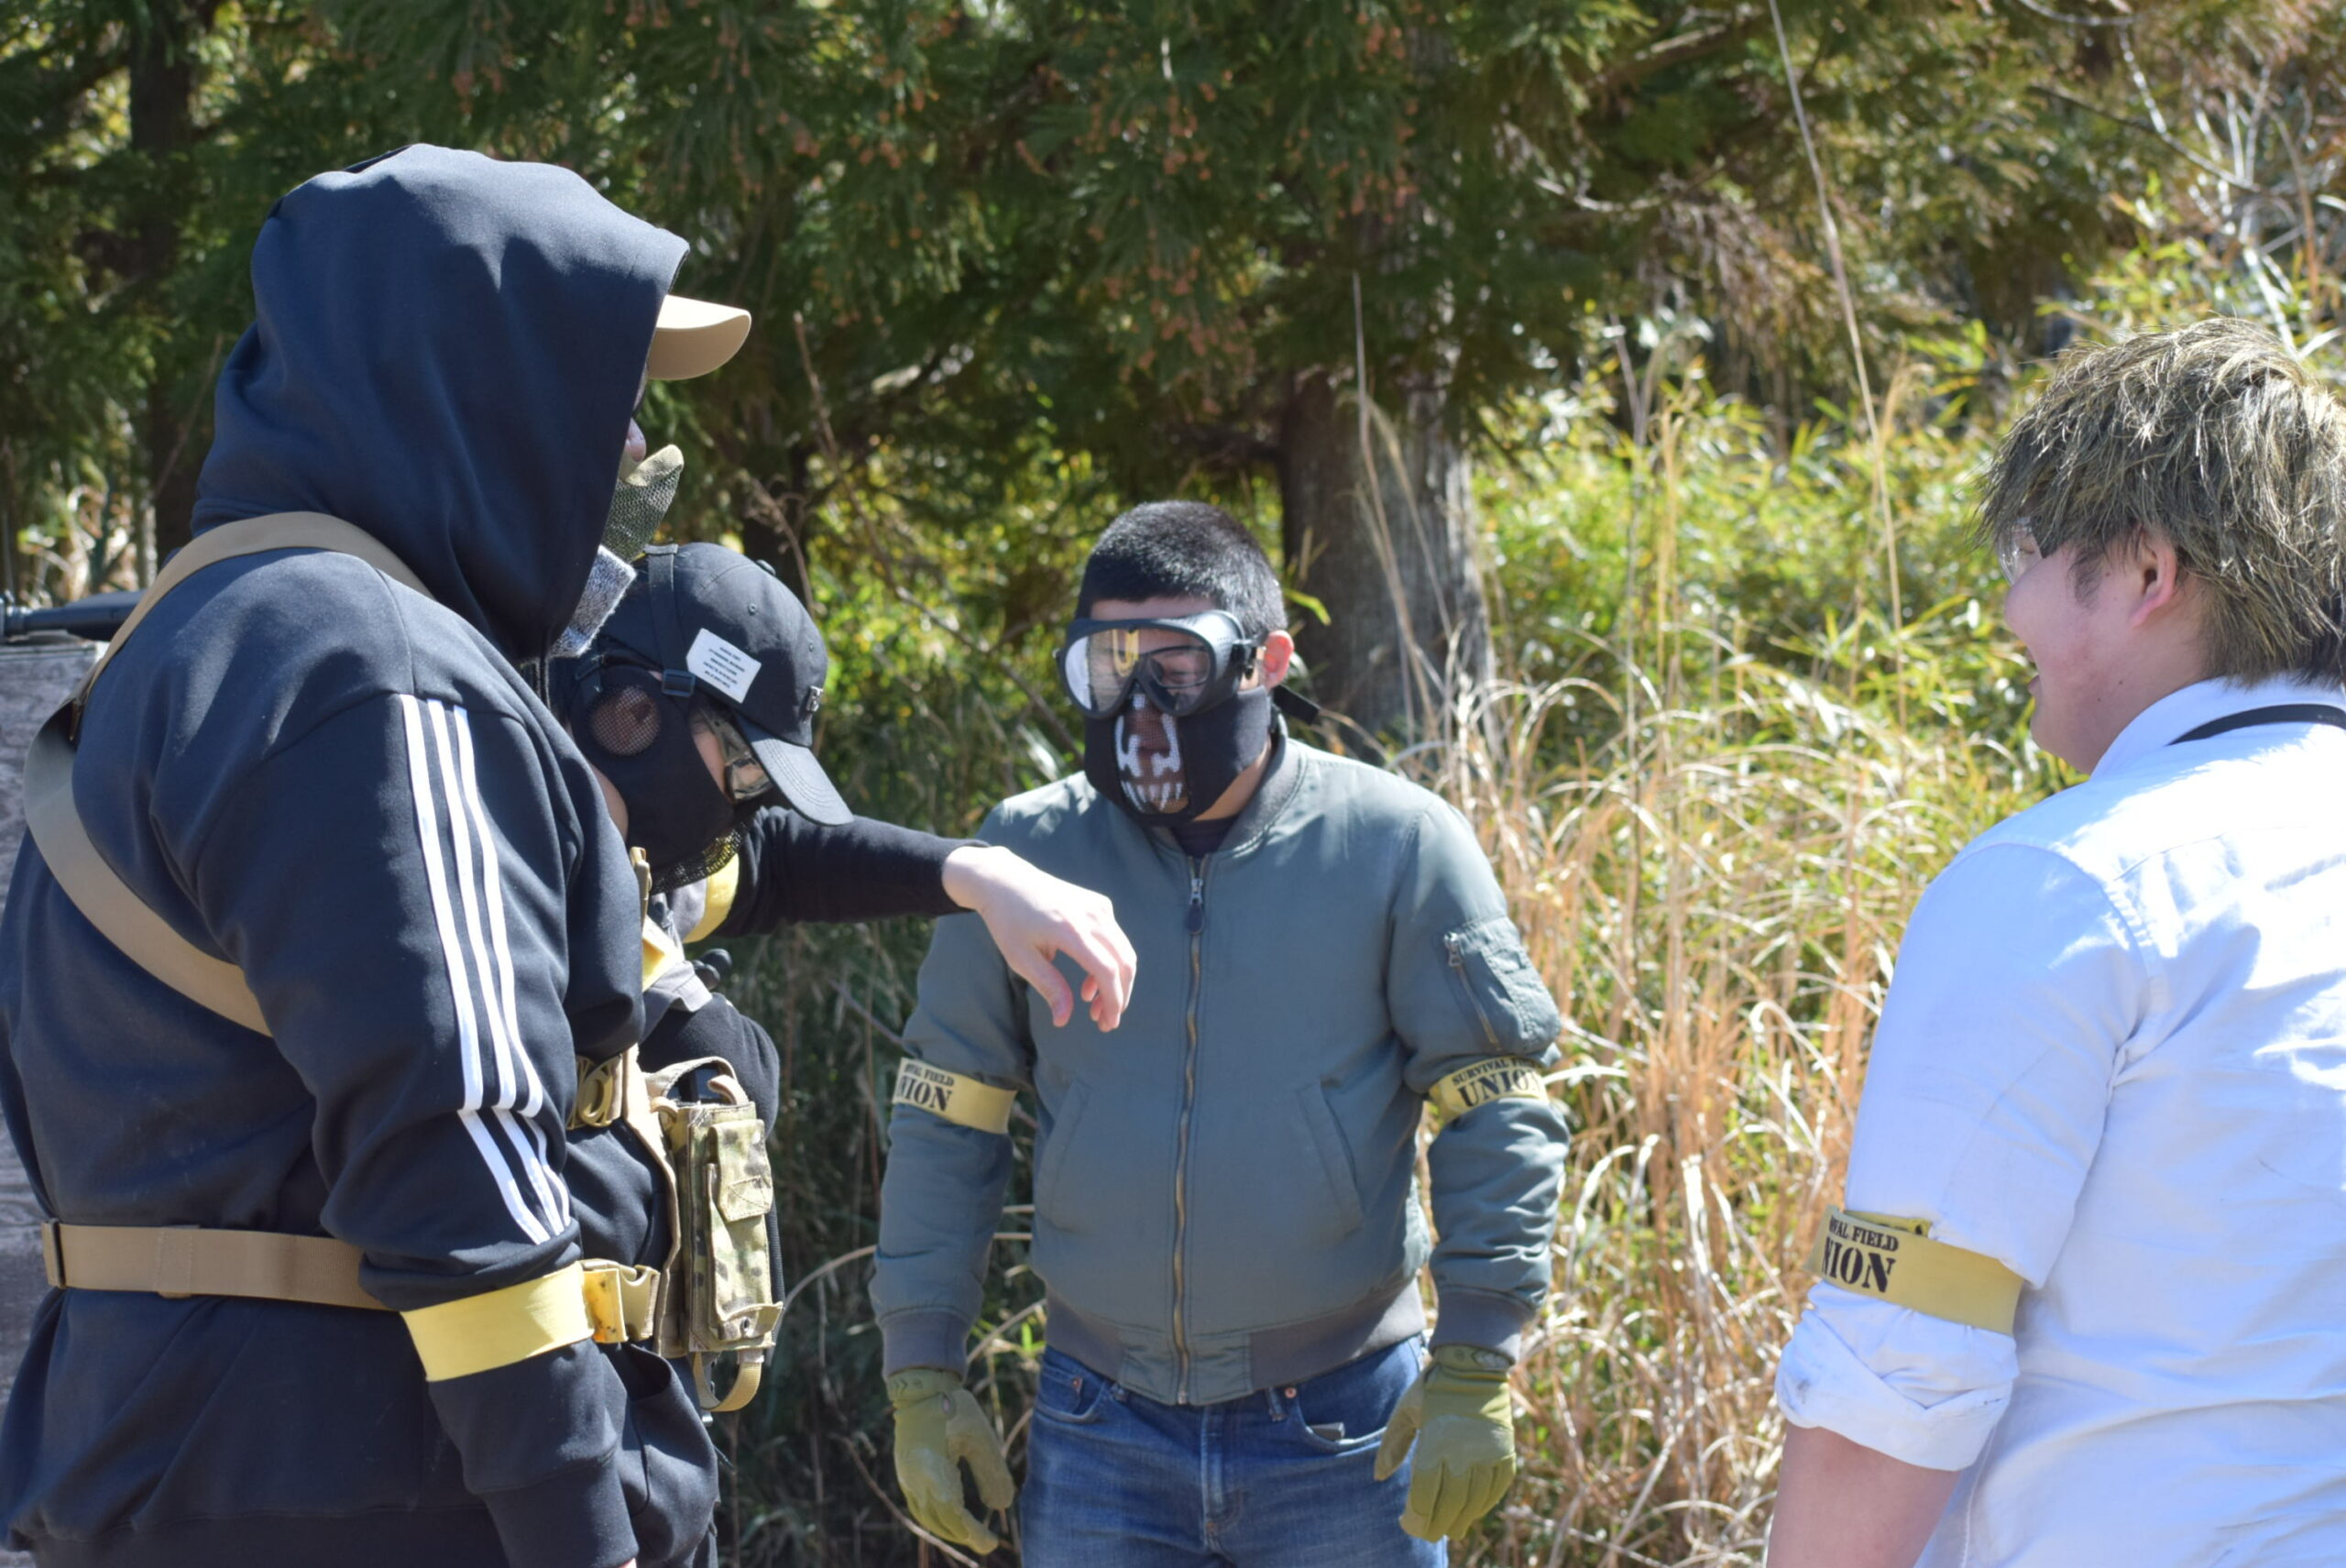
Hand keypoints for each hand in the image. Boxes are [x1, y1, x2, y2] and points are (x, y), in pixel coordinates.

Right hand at [887, 1367, 1016, 1553]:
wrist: (920, 1388)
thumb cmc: (954, 1409)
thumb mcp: (981, 1438)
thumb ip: (992, 1472)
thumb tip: (1003, 1506)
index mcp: (933, 1471)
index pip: (954, 1515)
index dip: (973, 1532)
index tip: (991, 1542)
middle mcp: (915, 1480)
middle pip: (939, 1521)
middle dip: (964, 1534)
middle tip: (987, 1542)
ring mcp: (906, 1477)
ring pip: (926, 1516)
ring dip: (948, 1529)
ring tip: (970, 1533)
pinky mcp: (904, 1473)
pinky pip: (918, 1506)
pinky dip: (935, 1517)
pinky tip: (950, 1515)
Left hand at [943, 845, 1135, 1030]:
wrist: (1005, 882)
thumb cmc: (1008, 921)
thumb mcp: (1021, 958)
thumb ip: (1049, 987)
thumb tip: (1063, 1020)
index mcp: (1070, 930)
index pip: (1107, 970)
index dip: (1113, 1000)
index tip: (1108, 1024)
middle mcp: (1091, 915)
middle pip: (1124, 962)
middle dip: (1119, 996)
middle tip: (1104, 1022)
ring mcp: (1098, 907)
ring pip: (1124, 951)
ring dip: (1115, 983)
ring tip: (1093, 1006)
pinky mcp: (1099, 904)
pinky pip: (1115, 939)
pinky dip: (1110, 963)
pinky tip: (1089, 981)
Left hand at [1373, 1344, 1516, 1541]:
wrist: (1474, 1364)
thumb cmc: (1433, 1387)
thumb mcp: (1405, 1410)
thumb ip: (1392, 1444)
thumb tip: (1378, 1476)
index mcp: (1435, 1443)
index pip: (1424, 1495)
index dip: (1416, 1517)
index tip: (1408, 1523)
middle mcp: (1463, 1453)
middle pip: (1450, 1504)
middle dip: (1436, 1525)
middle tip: (1427, 1534)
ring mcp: (1488, 1454)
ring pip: (1474, 1501)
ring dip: (1461, 1520)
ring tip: (1451, 1530)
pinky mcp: (1505, 1452)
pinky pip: (1497, 1488)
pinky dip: (1485, 1504)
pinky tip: (1473, 1511)